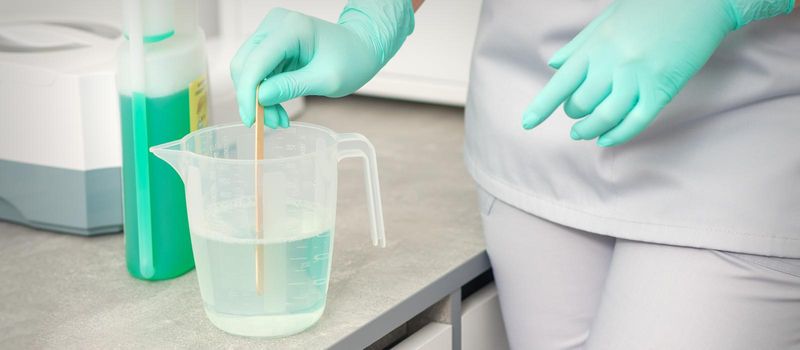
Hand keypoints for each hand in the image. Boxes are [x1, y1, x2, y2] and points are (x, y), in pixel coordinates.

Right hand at [231, 1, 414, 127]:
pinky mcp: (272, 46)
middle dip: (252, 98)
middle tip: (268, 122)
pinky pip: (258, 73)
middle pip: (245, 64)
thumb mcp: (326, 79)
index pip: (257, 61)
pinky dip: (264, 94)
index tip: (251, 119)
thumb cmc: (352, 59)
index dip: (249, 92)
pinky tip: (278, 109)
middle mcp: (276, 25)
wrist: (361, 49)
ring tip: (278, 119)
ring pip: (249, 71)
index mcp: (292, 28)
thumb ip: (292, 87)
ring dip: (258, 99)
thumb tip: (260, 97)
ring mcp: (272, 34)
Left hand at [522, 0, 792, 145]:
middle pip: (581, 104)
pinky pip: (635, 121)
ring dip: (590, 130)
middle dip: (573, 114)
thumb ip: (578, 45)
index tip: (527, 123)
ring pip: (605, 117)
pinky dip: (618, 134)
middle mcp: (612, 63)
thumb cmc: (650, 7)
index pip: (560, 82)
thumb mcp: (607, 19)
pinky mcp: (662, 88)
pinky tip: (607, 138)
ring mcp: (638, 76)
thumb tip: (553, 65)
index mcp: (596, 45)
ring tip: (584, 133)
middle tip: (575, 115)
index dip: (542, 106)